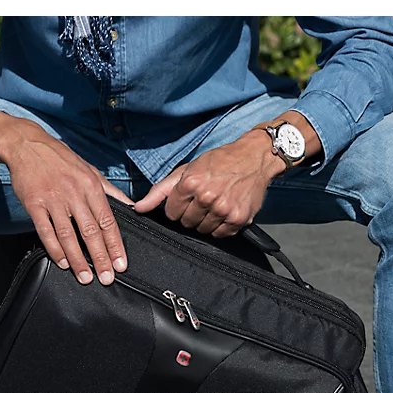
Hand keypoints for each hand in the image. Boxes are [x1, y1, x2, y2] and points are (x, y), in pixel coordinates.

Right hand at [0, 112, 130, 283]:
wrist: (27, 145)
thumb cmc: (61, 159)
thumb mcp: (90, 170)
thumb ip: (111, 191)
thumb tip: (132, 206)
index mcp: (91, 186)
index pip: (107, 221)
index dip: (115, 245)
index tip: (121, 264)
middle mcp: (74, 193)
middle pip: (90, 232)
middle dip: (100, 258)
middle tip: (106, 278)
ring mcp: (53, 199)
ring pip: (68, 235)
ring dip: (77, 259)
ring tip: (85, 277)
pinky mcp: (34, 204)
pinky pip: (45, 231)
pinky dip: (54, 249)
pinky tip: (62, 263)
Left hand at [134, 129, 282, 237]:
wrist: (254, 158)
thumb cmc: (218, 162)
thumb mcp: (186, 170)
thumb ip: (160, 190)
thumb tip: (139, 208)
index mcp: (190, 183)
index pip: (171, 213)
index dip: (177, 206)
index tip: (187, 199)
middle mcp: (206, 197)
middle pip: (186, 223)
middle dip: (191, 214)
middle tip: (203, 200)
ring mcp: (223, 209)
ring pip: (202, 230)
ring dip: (206, 220)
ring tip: (214, 204)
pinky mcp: (238, 219)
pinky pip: (220, 234)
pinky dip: (220, 226)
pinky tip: (224, 211)